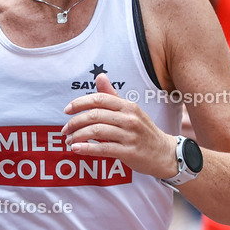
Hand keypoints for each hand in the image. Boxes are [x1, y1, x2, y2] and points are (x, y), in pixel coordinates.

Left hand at [63, 74, 178, 178]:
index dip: (79, 103)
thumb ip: (112, 96)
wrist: (164, 153)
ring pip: (96, 131)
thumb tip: (100, 76)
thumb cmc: (143, 131)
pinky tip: (76, 150)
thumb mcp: (130, 111)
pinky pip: (103, 148)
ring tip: (69, 141)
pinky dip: (86, 148)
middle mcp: (129, 118)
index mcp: (128, 106)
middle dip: (75, 122)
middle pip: (94, 115)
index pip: (99, 99)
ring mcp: (130, 135)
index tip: (66, 110)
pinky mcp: (129, 152)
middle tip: (65, 130)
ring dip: (78, 136)